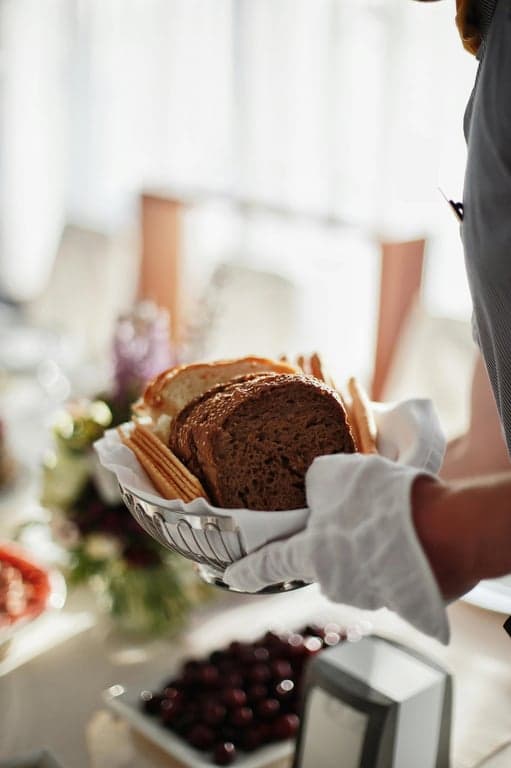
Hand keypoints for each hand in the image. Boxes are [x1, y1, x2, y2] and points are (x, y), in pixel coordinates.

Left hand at [224, 400, 448, 643]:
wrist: (449, 532)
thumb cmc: (385, 504)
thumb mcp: (337, 474)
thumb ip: (316, 484)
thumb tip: (315, 490)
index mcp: (312, 555)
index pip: (268, 564)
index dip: (247, 569)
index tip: (229, 577)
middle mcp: (336, 583)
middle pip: (325, 559)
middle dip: (335, 540)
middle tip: (356, 514)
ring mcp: (372, 596)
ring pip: (361, 565)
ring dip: (369, 546)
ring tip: (391, 517)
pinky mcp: (405, 600)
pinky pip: (392, 572)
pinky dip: (397, 555)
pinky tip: (412, 535)